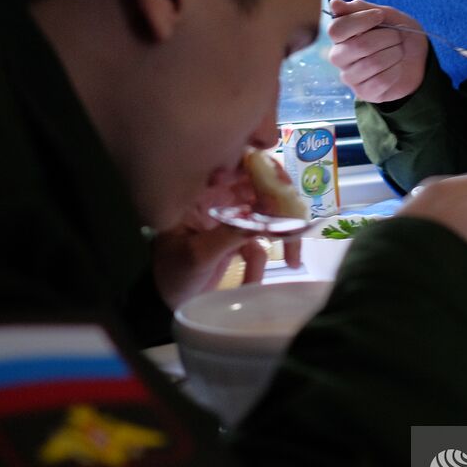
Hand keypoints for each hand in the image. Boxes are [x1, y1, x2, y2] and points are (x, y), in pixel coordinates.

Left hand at [150, 166, 302, 308]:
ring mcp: (231, 219)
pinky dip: (261, 264)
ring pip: (269, 218)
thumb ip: (232, 234)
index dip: (266, 171)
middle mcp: (221, 198)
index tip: (282, 193)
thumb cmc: (172, 272)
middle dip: (284, 209)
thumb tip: (267, 217)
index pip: (241, 165)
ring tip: (291, 261)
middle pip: (264, 189)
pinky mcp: (238, 240)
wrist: (167, 302)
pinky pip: (261, 244)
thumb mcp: (199, 253)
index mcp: (205, 190)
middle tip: (298, 227)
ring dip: (283, 239)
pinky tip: (250, 283)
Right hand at [326, 0, 430, 102]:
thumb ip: (360, 8)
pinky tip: (397, 68)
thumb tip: (334, 3)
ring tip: (398, 51)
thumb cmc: (398, 34)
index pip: (336, 29)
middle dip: (385, 37)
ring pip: (372, 64)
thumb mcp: (385, 14)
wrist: (418, 58)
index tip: (380, 16)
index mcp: (340, 36)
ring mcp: (350, 77)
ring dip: (394, 53)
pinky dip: (396, 71)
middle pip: (358, 46)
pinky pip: (381, 81)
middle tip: (396, 36)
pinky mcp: (364, 93)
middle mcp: (340, 57)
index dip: (361, 21)